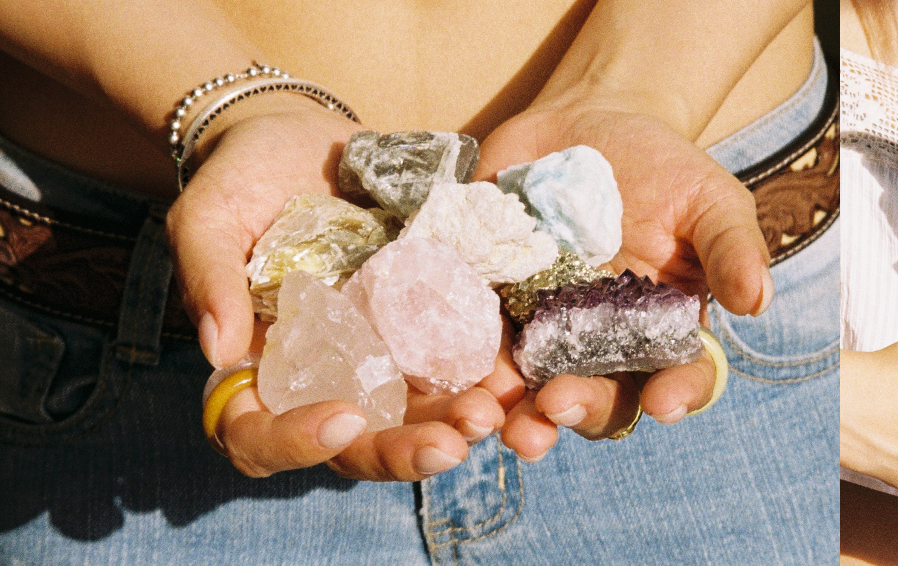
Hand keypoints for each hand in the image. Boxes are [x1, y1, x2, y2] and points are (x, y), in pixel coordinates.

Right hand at [167, 95, 506, 478]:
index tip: (343, 419)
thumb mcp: (209, 218)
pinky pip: (457, 361)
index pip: (261, 435)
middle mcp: (322, 378)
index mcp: (258, 371)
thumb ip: (209, 278)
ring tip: (492, 413)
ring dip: (455, 424)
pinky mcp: (424, 326)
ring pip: (415, 415)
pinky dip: (486, 375)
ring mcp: (378, 357)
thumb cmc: (240, 180)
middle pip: (355, 445)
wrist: (304, 137)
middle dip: (402, 451)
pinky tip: (514, 376)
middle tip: (451, 444)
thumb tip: (221, 352)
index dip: (296, 442)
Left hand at [477, 96, 767, 458]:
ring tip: (494, 415)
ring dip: (509, 408)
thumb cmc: (664, 167)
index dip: (675, 394)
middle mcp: (602, 345)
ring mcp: (542, 328)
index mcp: (662, 332)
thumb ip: (732, 248)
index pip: (677, 377)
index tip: (665, 402)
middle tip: (556, 409)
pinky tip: (445, 364)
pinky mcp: (489, 302)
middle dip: (575, 410)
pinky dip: (457, 357)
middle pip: (594, 396)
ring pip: (526, 387)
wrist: (591, 122)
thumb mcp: (709, 198)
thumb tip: (757, 302)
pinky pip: (470, 338)